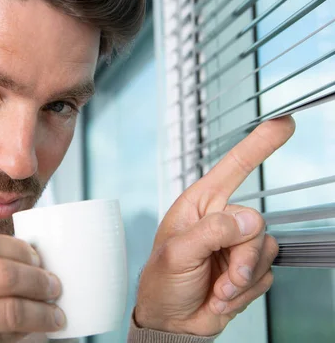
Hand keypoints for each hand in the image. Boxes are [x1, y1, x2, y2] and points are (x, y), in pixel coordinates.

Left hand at [135, 116, 294, 335]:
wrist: (172, 322)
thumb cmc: (162, 284)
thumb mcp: (178, 255)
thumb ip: (213, 232)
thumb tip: (249, 220)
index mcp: (199, 207)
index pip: (233, 169)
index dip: (258, 145)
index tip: (283, 124)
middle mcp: (220, 221)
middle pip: (256, 224)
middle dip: (242, 258)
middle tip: (223, 278)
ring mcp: (235, 246)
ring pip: (265, 251)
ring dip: (242, 278)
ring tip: (217, 289)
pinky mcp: (247, 269)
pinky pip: (266, 275)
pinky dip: (245, 292)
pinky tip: (221, 296)